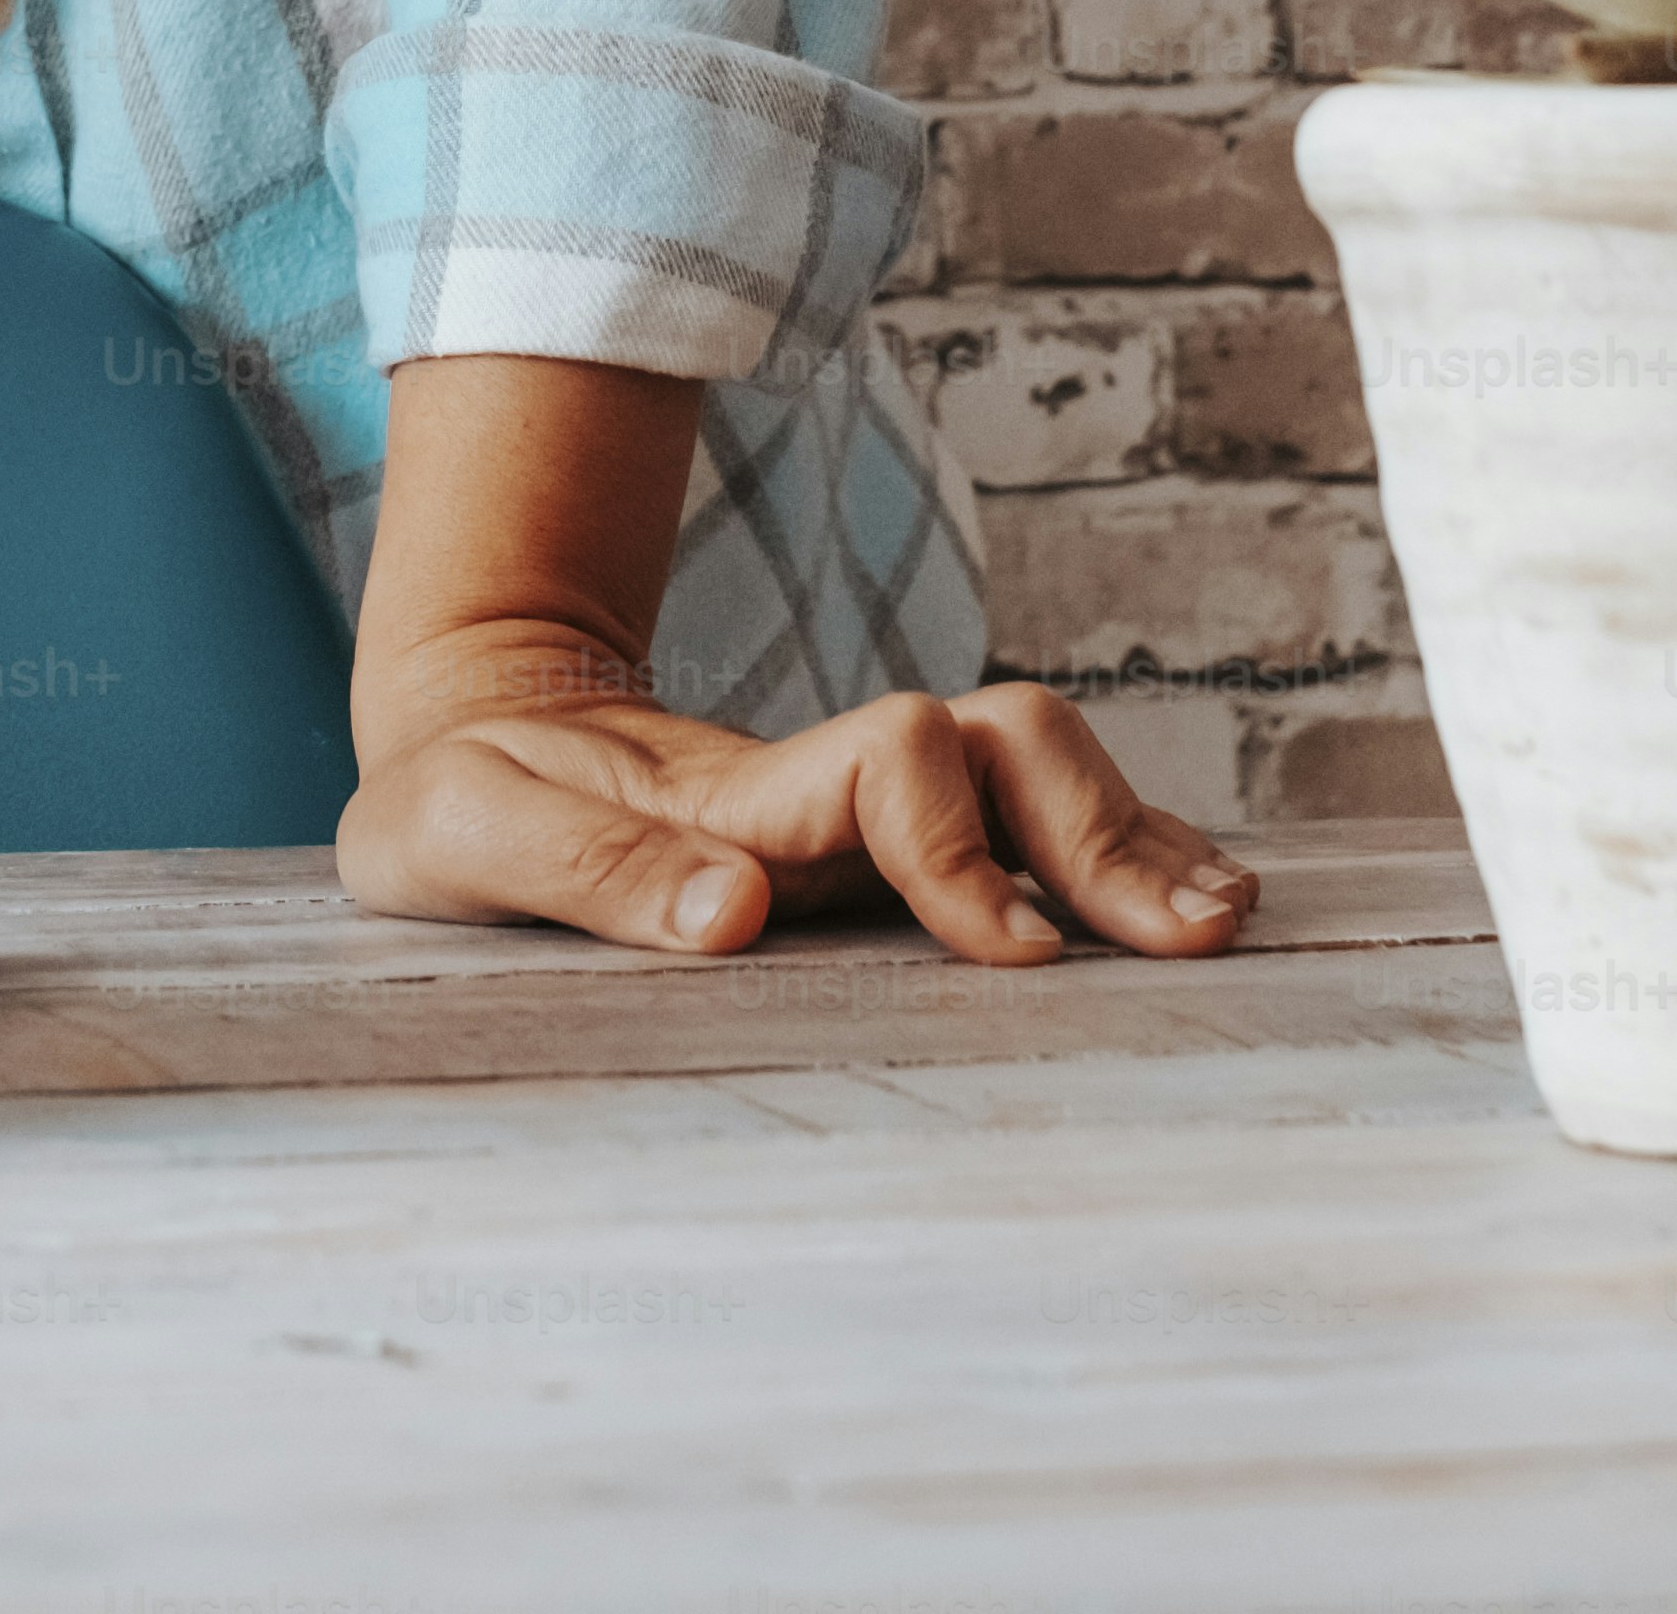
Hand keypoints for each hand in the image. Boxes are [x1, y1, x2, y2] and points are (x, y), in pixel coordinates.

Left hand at [338, 627, 1262, 968]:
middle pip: (1012, 745)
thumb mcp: (457, 831)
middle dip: (1107, 831)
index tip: (1009, 950)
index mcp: (734, 795)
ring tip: (1223, 925)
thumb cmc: (453, 793)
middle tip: (1195, 938)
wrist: (466, 726)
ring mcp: (861, 820)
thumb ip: (581, 872)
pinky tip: (1184, 907)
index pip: (893, 762)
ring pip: (1039, 771)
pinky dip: (1115, 855)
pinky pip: (1023, 828)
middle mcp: (823, 795)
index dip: (959, 842)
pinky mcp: (875, 856)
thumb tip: (735, 918)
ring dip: (1133, 836)